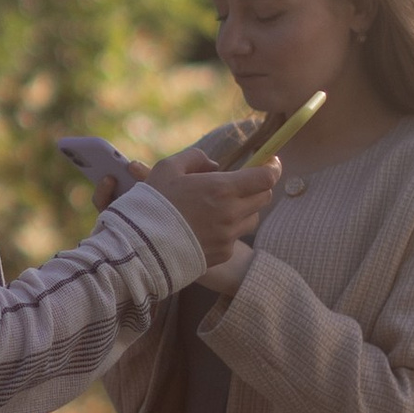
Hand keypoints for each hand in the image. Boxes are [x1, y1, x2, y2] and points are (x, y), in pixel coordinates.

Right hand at [146, 145, 277, 288]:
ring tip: (221, 207)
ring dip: (244, 209)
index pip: (266, 177)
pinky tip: (207, 227)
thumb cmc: (153, 202)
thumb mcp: (168, 168)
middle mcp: (231, 213)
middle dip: (258, 186)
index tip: (270, 162)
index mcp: (222, 188)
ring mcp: (228, 236)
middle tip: (242, 182)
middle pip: (265, 197)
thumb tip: (214, 165)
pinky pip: (236, 237)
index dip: (272, 167)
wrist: (141, 245)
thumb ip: (195, 158)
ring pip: (253, 218)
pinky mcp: (223, 254)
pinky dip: (228, 229)